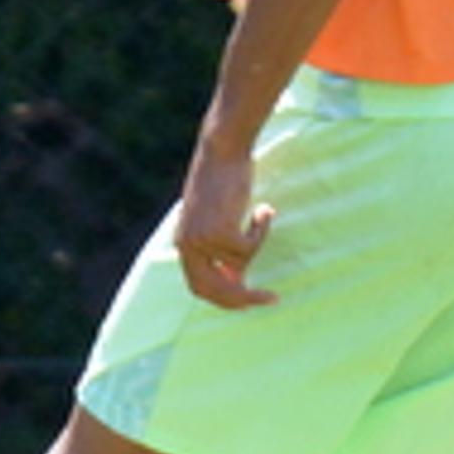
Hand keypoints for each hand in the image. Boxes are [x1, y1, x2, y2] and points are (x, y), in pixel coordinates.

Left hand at [173, 143, 276, 309]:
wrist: (222, 151)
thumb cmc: (223, 181)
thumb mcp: (218, 219)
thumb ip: (221, 250)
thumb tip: (238, 283)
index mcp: (182, 243)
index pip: (199, 287)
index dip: (224, 299)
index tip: (248, 302)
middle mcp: (187, 245)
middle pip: (215, 289)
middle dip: (244, 298)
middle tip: (271, 298)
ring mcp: (202, 240)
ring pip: (241, 263)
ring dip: (258, 241)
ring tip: (261, 213)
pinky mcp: (220, 232)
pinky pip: (250, 248)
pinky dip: (261, 230)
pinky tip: (262, 209)